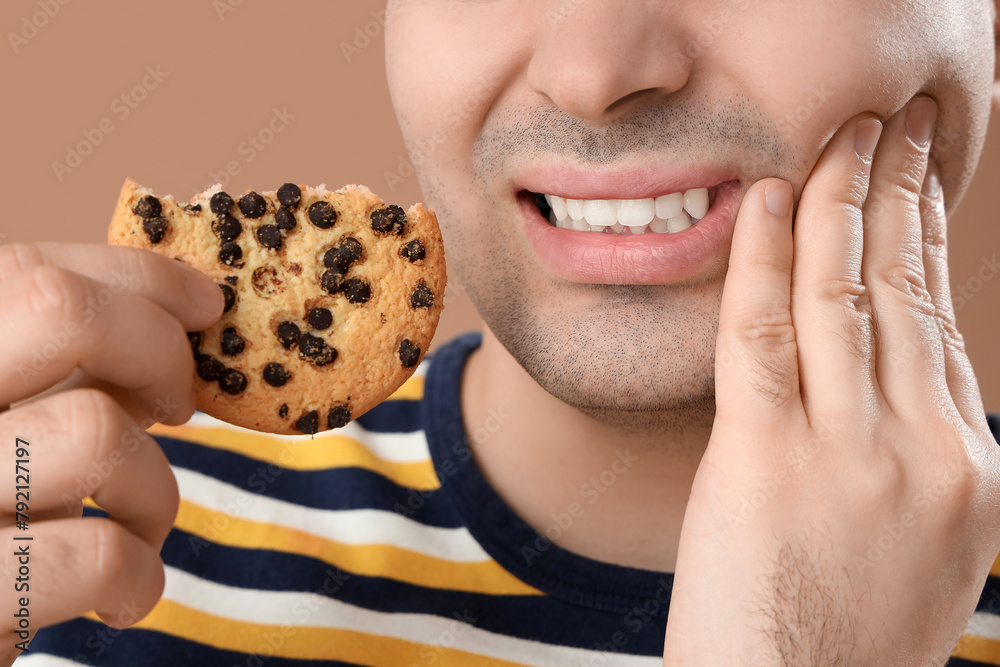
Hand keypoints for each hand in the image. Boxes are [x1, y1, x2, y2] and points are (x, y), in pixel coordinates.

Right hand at [0, 243, 222, 663]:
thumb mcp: (15, 422)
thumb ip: (70, 364)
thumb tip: (185, 305)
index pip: (31, 269)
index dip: (141, 277)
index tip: (206, 304)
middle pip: (59, 308)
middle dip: (159, 349)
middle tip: (178, 405)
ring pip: (95, 431)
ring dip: (155, 489)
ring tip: (138, 525)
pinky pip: (95, 553)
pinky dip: (139, 574)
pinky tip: (122, 592)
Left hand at [662, 98, 999, 664]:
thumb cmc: (846, 639)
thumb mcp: (920, 549)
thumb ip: (916, 461)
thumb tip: (897, 383)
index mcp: (967, 467)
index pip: (939, 322)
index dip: (923, 240)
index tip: (912, 183)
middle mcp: (923, 450)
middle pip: (904, 290)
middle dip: (896, 193)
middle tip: (887, 126)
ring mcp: (849, 454)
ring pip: (842, 295)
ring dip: (838, 202)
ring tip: (835, 139)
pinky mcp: (768, 463)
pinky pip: (763, 336)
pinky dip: (763, 261)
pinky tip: (767, 202)